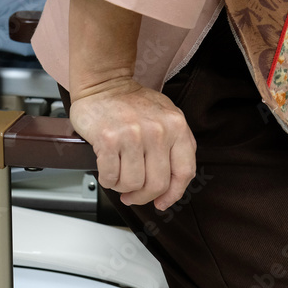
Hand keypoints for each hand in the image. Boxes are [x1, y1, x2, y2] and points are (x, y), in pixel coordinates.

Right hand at [70, 78, 195, 210]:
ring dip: (123, 187)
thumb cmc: (132, 103)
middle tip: (133, 195)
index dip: (173, 194)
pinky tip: (107, 171)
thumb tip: (173, 184)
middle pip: (156, 184)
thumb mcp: (166, 116)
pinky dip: (108, 180)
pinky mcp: (108, 139)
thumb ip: (176, 145)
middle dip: (142, 196)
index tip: (162, 202)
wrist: (103, 84)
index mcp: (176, 126)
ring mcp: (133, 134)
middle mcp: (157, 130)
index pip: (184, 172)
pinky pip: (111, 176)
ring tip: (119, 177)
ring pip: (132, 184)